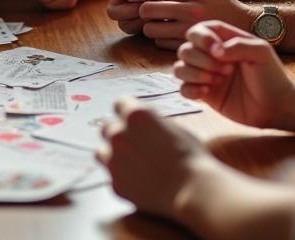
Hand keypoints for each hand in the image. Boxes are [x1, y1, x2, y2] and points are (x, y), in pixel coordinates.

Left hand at [98, 95, 213, 217]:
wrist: (192, 190)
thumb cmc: (190, 157)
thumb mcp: (175, 129)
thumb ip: (153, 124)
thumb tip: (146, 127)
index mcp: (135, 115)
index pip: (120, 103)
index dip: (127, 110)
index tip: (132, 119)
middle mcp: (119, 135)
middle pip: (108, 128)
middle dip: (119, 134)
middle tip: (136, 145)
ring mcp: (113, 161)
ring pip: (102, 152)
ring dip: (113, 154)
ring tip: (133, 163)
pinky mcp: (114, 184)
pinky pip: (112, 175)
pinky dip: (121, 176)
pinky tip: (139, 181)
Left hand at [139, 0, 259, 50]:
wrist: (249, 28)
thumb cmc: (224, 7)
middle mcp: (193, 9)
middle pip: (149, 9)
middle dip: (146, 11)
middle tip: (150, 14)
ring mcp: (191, 29)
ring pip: (151, 29)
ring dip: (152, 27)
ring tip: (159, 26)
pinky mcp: (190, 46)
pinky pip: (161, 43)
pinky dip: (161, 40)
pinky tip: (169, 37)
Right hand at [174, 20, 293, 128]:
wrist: (278, 106)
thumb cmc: (272, 76)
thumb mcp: (261, 52)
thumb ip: (238, 45)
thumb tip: (214, 51)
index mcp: (224, 41)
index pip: (199, 30)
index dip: (202, 38)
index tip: (217, 50)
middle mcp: (212, 56)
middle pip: (185, 49)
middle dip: (202, 60)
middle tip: (227, 70)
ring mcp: (207, 75)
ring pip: (179, 68)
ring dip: (195, 74)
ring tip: (217, 81)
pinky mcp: (205, 95)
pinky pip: (183, 89)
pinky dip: (190, 90)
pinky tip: (207, 92)